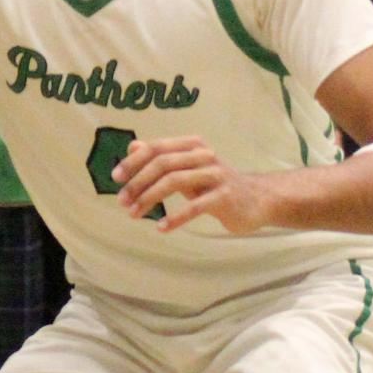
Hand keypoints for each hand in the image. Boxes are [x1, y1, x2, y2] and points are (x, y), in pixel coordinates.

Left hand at [113, 135, 271, 233]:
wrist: (257, 199)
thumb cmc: (216, 184)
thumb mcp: (188, 168)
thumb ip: (162, 157)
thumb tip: (132, 146)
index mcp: (191, 145)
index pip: (156, 148)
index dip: (133, 162)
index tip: (115, 178)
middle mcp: (203, 155)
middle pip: (162, 163)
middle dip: (137, 182)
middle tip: (122, 201)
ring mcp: (215, 174)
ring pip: (175, 181)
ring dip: (150, 198)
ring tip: (134, 214)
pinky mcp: (224, 196)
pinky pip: (195, 206)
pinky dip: (175, 217)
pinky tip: (162, 228)